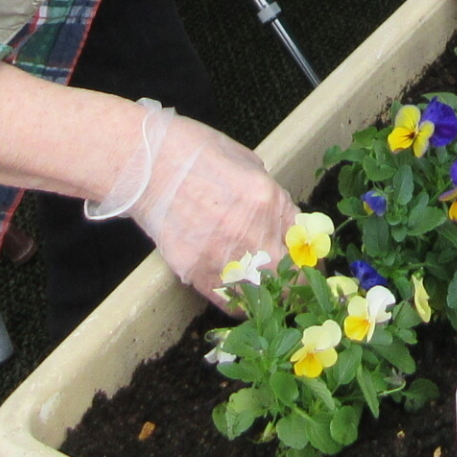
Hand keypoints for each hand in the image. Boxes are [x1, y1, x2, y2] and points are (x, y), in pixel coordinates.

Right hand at [89, 99, 295, 308]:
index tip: (309, 263)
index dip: (309, 255)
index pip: (302, 240)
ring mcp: (223, 255)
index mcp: (268, 199)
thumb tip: (278, 217)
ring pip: (260, 295)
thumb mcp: (246, 163)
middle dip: (296, 283)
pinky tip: (242, 298)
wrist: (147, 165)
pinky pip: (227, 300)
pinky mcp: (196, 272)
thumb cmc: (193, 152)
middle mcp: (251, 232)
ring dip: (268, 297)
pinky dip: (238, 303)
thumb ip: (266, 194)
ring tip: (269, 296)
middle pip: (289, 275)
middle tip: (295, 286)